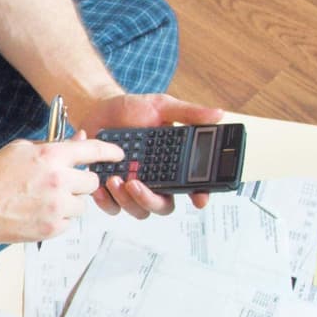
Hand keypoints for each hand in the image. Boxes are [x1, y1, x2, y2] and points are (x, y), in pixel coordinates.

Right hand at [0, 135, 124, 242]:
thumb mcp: (21, 149)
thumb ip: (53, 145)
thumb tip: (78, 141)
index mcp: (51, 156)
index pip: (92, 150)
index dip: (109, 151)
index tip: (118, 154)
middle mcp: (59, 181)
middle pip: (92, 182)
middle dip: (80, 182)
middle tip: (62, 183)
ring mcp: (57, 207)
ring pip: (83, 204)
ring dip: (70, 202)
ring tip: (45, 200)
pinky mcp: (53, 228)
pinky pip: (70, 222)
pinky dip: (59, 218)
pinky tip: (38, 212)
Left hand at [69, 92, 225, 218]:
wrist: (98, 108)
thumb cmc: (131, 109)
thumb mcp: (161, 106)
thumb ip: (189, 113)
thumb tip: (218, 114)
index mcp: (172, 165)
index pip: (192, 187)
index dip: (199, 196)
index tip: (198, 200)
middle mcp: (155, 180)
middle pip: (163, 206)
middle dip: (150, 201)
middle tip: (136, 184)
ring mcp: (133, 187)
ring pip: (138, 210)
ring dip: (127, 201)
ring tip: (115, 179)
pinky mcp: (111, 190)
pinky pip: (112, 208)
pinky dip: (106, 201)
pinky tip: (100, 185)